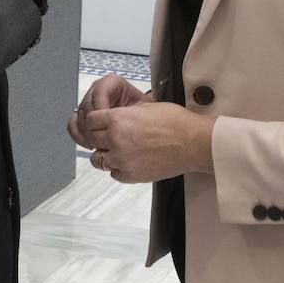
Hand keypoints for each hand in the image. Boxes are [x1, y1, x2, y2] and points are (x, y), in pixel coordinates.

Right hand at [68, 74, 148, 148]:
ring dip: (87, 132)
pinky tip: (89, 143)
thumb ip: (133, 110)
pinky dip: (79, 135)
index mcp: (112, 83)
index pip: (100, 92)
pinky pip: (73, 124)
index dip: (102, 110)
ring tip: (98, 143)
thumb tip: (121, 119)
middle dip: (95, 125)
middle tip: (104, 138)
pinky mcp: (82, 115)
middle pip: (87, 106)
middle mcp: (97, 90)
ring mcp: (88, 102)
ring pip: (79, 116)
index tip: (110, 125)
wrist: (142, 120)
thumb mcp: (144, 108)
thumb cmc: (144, 113)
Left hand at [83, 102, 215, 184]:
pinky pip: (113, 174)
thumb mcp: (145, 106)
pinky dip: (118, 168)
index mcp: (118, 119)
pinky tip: (129, 161)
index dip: (95, 120)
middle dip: (98, 136)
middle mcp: (116, 140)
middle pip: (92, 139)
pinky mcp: (131, 175)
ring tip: (118, 150)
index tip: (100, 122)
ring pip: (98, 160)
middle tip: (107, 136)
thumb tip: (114, 117)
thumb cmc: (175, 122)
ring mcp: (122, 160)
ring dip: (105, 154)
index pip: (91, 120)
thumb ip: (125, 113)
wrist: (192, 142)